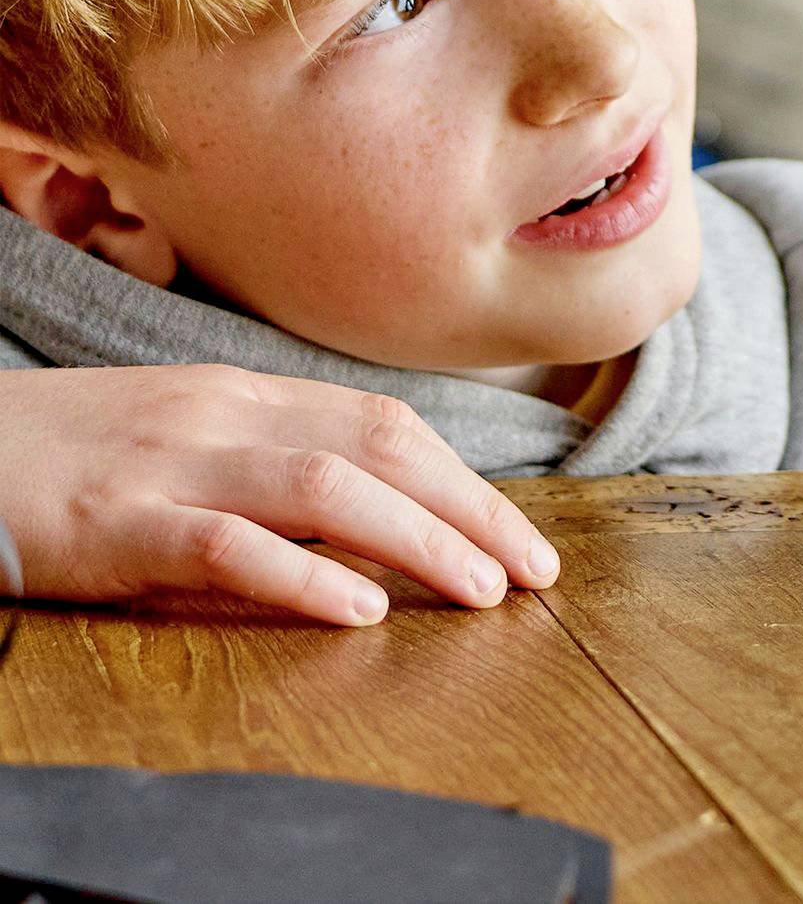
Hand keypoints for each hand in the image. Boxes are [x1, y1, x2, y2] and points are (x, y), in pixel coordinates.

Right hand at [0, 364, 559, 625]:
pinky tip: (359, 608)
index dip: (463, 478)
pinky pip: (225, 544)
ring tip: (480, 590)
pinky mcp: (115, 525)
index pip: (387, 424)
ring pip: (326, 488)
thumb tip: (367, 510)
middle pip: (381, 448)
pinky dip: (302, 574)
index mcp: (245, 395)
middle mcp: (225, 415)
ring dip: (418, 538)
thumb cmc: (65, 454)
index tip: (521, 533)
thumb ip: (266, 457)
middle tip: (535, 570)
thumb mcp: (181, 437)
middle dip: (472, 510)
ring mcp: (172, 466)